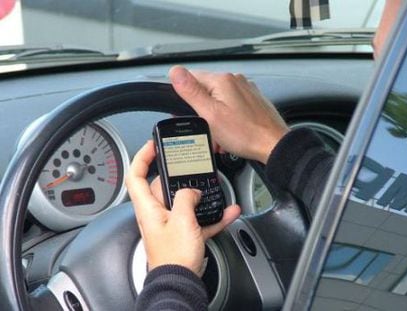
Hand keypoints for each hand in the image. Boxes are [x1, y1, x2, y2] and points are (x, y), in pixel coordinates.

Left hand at [126, 141, 240, 276]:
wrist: (181, 282)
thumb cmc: (174, 257)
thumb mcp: (182, 220)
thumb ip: (186, 198)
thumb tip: (192, 191)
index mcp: (148, 208)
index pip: (136, 176)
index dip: (142, 157)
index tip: (153, 145)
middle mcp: (156, 213)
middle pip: (163, 186)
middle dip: (179, 177)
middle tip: (192, 168)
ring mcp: (170, 223)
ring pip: (183, 201)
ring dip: (199, 196)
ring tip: (212, 188)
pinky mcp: (183, 233)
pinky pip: (197, 218)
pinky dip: (210, 214)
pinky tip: (227, 211)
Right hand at [169, 66, 288, 163]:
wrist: (273, 145)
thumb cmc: (246, 134)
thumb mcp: (210, 114)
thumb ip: (191, 92)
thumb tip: (175, 72)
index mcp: (223, 81)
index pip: (191, 78)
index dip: (185, 97)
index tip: (186, 112)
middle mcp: (236, 81)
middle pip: (206, 91)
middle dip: (202, 111)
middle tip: (207, 128)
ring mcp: (246, 90)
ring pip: (219, 101)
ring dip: (215, 117)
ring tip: (220, 135)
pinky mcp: (252, 101)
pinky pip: (232, 107)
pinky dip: (227, 119)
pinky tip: (230, 133)